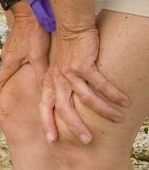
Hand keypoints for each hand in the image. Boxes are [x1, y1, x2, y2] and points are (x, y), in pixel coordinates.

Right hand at [0, 11, 48, 98]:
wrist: (27, 13)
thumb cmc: (32, 35)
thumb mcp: (39, 56)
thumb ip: (40, 73)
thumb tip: (44, 91)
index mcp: (9, 63)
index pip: (0, 82)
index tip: (0, 101)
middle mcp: (6, 57)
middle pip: (5, 74)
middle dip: (8, 85)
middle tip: (16, 94)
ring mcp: (9, 49)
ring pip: (10, 66)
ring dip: (14, 74)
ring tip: (23, 80)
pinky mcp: (14, 43)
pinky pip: (14, 58)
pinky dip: (18, 64)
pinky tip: (28, 64)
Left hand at [39, 24, 129, 143]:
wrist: (71, 28)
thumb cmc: (67, 52)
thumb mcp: (56, 71)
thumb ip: (58, 87)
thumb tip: (63, 105)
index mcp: (48, 83)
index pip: (45, 107)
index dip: (47, 124)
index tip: (52, 140)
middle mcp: (57, 80)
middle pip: (64, 109)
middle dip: (76, 127)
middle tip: (88, 140)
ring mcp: (70, 72)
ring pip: (87, 98)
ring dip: (105, 110)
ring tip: (118, 118)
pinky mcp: (83, 65)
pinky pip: (101, 84)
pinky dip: (114, 94)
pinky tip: (125, 101)